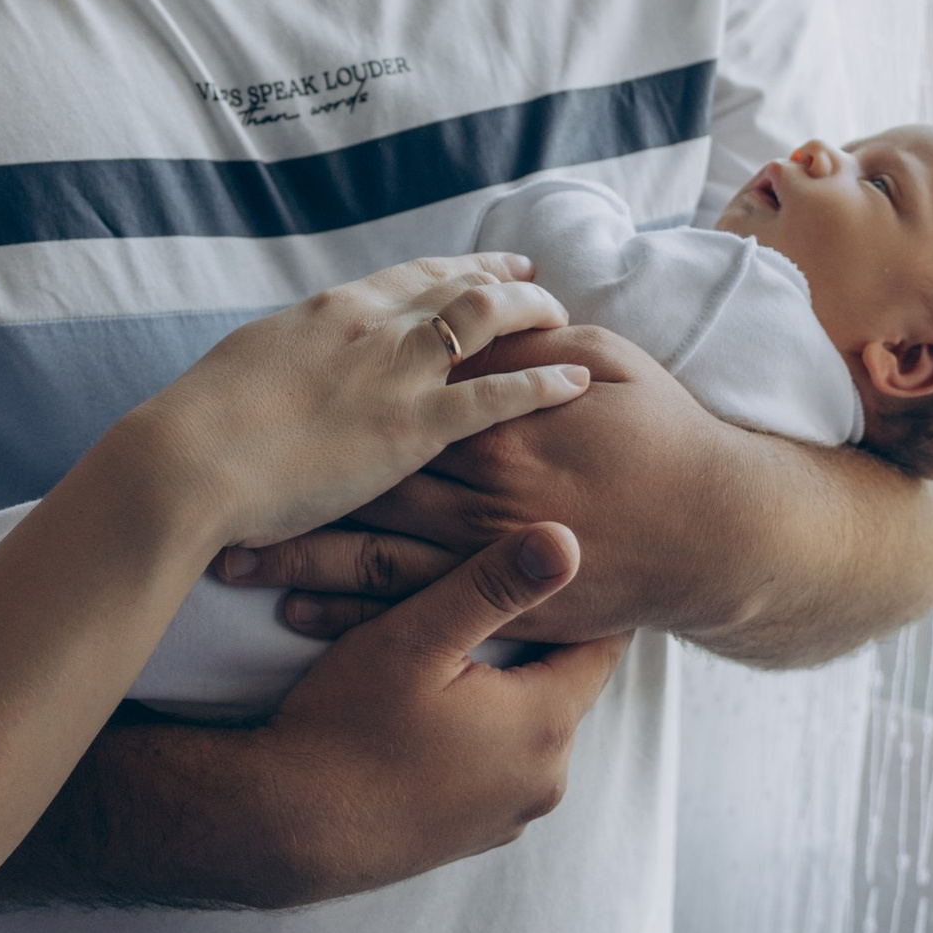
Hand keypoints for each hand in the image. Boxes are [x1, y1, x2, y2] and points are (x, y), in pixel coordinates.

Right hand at [141, 259, 588, 555]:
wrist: (186, 460)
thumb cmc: (199, 428)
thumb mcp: (248, 369)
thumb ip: (288, 362)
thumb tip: (293, 367)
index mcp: (329, 311)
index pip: (411, 276)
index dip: (458, 269)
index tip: (488, 269)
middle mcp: (372, 326)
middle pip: (459, 286)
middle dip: (507, 283)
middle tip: (540, 288)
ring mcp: (395, 372)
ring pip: (488, 322)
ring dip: (534, 318)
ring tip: (567, 325)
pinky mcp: (412, 427)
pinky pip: (498, 395)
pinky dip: (543, 383)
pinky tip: (575, 382)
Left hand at [237, 321, 728, 645]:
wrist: (722, 532)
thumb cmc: (669, 439)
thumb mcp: (609, 365)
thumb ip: (535, 343)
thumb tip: (486, 316)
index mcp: (500, 423)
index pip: (394, 408)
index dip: (323, 408)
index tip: (256, 414)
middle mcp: (483, 491)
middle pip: (362, 485)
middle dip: (287, 489)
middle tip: (210, 492)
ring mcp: (491, 552)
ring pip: (373, 553)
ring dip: (299, 557)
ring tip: (228, 563)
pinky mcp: (506, 602)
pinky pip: (415, 610)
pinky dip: (351, 615)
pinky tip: (296, 615)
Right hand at [256, 523, 626, 884]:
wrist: (283, 830)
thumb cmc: (343, 726)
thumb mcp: (417, 636)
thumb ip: (495, 583)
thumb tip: (569, 538)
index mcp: (545, 726)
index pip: (602, 646)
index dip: (583, 600)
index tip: (568, 564)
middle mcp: (545, 780)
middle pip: (565, 686)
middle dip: (538, 642)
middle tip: (500, 595)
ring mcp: (511, 817)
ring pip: (530, 728)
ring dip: (506, 691)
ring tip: (458, 655)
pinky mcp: (475, 836)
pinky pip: (499, 766)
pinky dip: (480, 735)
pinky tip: (431, 714)